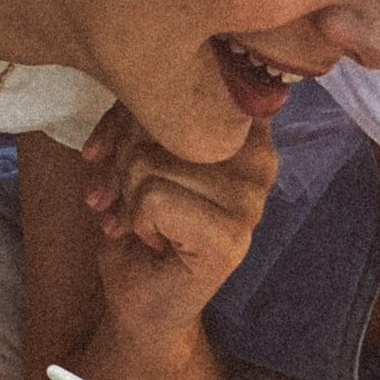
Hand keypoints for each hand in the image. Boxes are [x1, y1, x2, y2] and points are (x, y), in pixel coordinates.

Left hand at [78, 104, 279, 339]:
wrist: (138, 297)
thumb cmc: (140, 218)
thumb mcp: (136, 145)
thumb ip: (146, 110)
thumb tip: (135, 97)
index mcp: (245, 127)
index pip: (186, 82)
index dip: (138, 109)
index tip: (120, 144)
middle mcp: (259, 156)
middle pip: (163, 117)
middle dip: (122, 157)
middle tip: (119, 193)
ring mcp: (251, 199)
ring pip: (150, 159)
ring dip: (126, 194)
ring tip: (138, 219)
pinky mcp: (231, 237)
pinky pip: (154, 198)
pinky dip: (135, 220)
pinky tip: (153, 239)